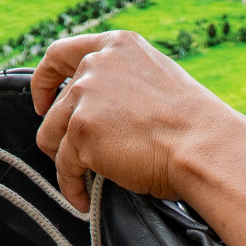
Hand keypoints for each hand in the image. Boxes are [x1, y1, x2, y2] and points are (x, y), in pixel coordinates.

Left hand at [32, 31, 245, 211]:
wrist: (203, 147)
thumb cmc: (194, 125)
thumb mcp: (157, 81)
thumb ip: (124, 82)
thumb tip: (105, 107)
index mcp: (118, 46)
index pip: (60, 53)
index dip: (44, 80)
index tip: (42, 101)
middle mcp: (96, 65)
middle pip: (56, 104)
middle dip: (59, 135)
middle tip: (71, 157)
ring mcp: (86, 97)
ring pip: (53, 136)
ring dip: (64, 162)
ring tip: (79, 182)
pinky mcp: (81, 131)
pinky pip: (64, 165)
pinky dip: (71, 186)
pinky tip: (83, 198)